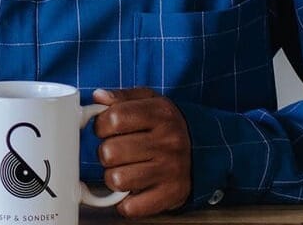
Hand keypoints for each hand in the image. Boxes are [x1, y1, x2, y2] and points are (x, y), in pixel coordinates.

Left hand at [92, 87, 190, 217]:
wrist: (204, 149)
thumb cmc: (167, 124)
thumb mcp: (149, 100)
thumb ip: (121, 96)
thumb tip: (99, 96)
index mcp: (161, 115)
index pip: (114, 118)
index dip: (100, 125)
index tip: (104, 129)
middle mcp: (169, 142)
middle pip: (110, 151)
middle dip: (105, 152)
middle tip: (115, 151)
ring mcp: (171, 170)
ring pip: (117, 179)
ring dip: (113, 176)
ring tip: (123, 168)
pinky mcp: (172, 195)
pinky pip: (132, 207)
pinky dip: (125, 201)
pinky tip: (131, 189)